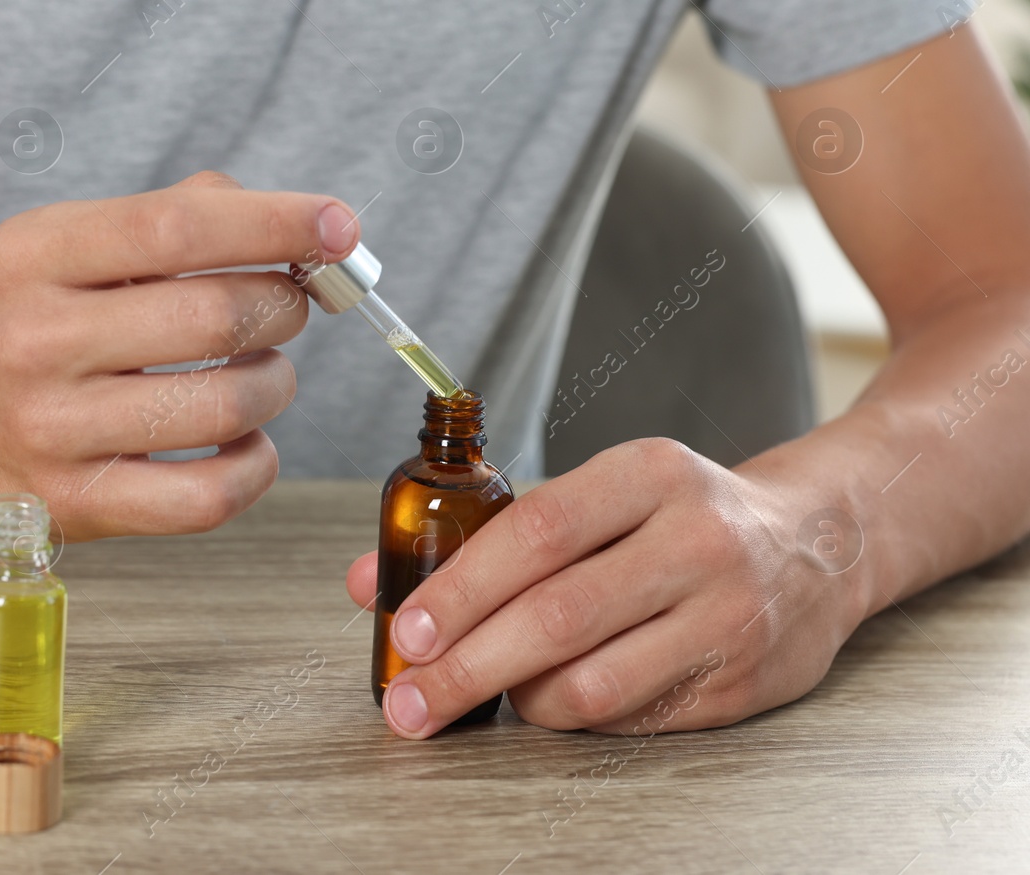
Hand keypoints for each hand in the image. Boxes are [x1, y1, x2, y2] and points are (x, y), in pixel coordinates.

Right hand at [0, 172, 357, 539]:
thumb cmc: (19, 316)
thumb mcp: (64, 242)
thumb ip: (172, 215)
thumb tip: (298, 227)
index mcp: (35, 255)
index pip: (175, 229)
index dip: (273, 223)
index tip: (338, 225)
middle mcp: (34, 340)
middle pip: (214, 319)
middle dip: (284, 307)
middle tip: (287, 306)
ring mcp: (50, 432)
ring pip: (223, 408)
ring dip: (275, 384)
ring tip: (261, 373)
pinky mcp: (73, 506)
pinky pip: (204, 498)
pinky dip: (254, 466)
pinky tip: (245, 441)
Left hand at [345, 438, 870, 736]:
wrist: (821, 541)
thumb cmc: (680, 514)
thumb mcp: (600, 492)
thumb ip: (488, 534)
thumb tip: (371, 584)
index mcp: (650, 474)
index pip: (539, 531)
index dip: (464, 585)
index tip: (410, 628)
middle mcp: (697, 540)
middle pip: (559, 616)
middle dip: (467, 667)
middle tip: (411, 701)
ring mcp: (730, 616)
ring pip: (596, 683)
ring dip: (519, 701)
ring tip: (485, 694)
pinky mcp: (745, 682)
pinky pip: (635, 720)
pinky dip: (576, 720)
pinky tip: (550, 704)